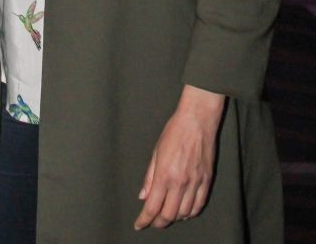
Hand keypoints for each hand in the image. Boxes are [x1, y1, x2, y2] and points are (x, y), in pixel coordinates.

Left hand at [134, 85, 224, 230]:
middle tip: (152, 221)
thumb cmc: (174, 131)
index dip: (144, 219)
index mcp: (164, 174)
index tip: (139, 225)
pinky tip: (184, 211)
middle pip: (169, 214)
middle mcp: (180, 182)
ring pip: (185, 213)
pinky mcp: (207, 181)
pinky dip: (191, 213)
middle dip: (158, 222)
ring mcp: (195, 183)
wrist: (197, 120)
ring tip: (167, 215)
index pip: (153, 206)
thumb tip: (143, 196)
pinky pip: (199, 205)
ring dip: (174, 218)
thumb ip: (149, 176)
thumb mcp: (156, 151)